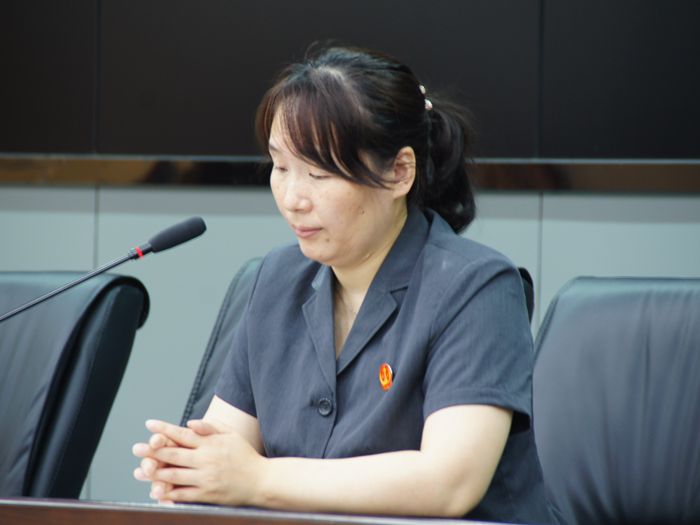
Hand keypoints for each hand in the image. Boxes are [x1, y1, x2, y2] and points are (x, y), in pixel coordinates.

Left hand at [135, 419, 265, 504]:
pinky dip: (169, 494)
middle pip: (174, 454)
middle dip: (153, 451)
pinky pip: (183, 495)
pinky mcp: (206, 495)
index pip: (182, 434)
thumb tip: (190, 423)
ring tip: (142, 471)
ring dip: (156, 473)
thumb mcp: (231, 434)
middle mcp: (206, 459)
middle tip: (137, 448)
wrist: (260, 481)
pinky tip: (157, 491)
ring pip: (174, 475)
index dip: (164, 429)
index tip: (149, 424)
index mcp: (211, 443)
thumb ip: (210, 427)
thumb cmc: (245, 455)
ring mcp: (205, 478)